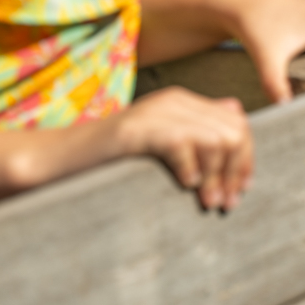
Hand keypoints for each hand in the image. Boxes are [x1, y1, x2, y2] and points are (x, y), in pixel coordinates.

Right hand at [111, 87, 253, 211]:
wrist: (58, 159)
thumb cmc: (112, 161)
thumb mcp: (161, 145)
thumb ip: (195, 135)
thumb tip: (238, 133)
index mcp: (183, 102)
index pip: (235, 123)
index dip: (245, 158)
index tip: (242, 190)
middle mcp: (174, 101)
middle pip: (232, 132)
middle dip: (236, 171)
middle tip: (227, 203)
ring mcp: (154, 113)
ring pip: (214, 140)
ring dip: (216, 177)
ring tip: (208, 203)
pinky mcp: (136, 130)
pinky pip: (181, 144)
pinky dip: (190, 168)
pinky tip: (184, 186)